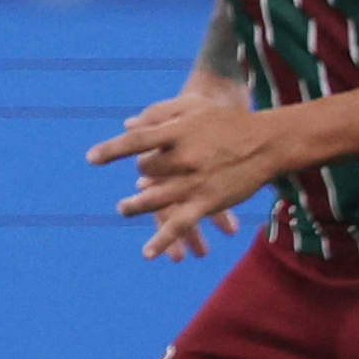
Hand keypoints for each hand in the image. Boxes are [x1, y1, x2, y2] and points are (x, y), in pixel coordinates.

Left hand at [86, 92, 267, 261]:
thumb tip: (127, 124)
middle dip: (143, 170)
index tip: (91, 159)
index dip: (111, 150)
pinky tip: (147, 253)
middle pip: (146, 169)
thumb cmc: (227, 120)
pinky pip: (179, 225)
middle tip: (144, 173)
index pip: (134, 142)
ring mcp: (193, 183)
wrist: (267, 142)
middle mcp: (181, 158)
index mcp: (176, 133)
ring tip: (124, 208)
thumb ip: (159, 112)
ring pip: (153, 199)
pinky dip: (162, 241)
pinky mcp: (207, 202)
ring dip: (135, 206)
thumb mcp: (193, 106)